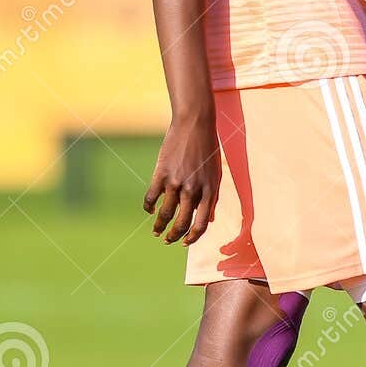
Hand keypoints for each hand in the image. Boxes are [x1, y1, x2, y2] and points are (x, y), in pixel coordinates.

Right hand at [142, 117, 220, 245]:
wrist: (195, 124)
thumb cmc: (208, 149)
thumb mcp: (216, 173)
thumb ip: (212, 197)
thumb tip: (208, 219)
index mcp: (209, 191)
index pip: (201, 224)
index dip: (192, 238)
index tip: (185, 242)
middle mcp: (193, 190)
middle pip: (182, 223)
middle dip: (174, 236)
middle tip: (167, 240)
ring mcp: (176, 182)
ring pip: (165, 214)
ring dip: (159, 226)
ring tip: (156, 231)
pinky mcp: (161, 173)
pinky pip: (151, 197)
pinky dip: (149, 207)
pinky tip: (150, 209)